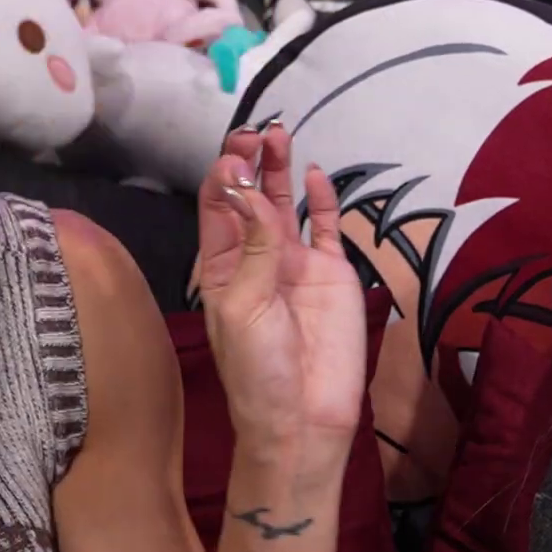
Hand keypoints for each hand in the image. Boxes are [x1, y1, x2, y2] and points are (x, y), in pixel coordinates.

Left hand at [194, 124, 366, 461]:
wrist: (304, 417)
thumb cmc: (258, 368)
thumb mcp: (243, 304)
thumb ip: (252, 246)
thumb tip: (246, 189)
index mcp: (221, 265)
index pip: (217, 207)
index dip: (223, 177)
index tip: (232, 155)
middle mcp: (257, 257)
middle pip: (251, 197)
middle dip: (250, 164)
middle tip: (255, 134)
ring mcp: (296, 264)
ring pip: (286, 205)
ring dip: (280, 171)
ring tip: (277, 135)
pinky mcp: (333, 275)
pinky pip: (327, 229)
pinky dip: (323, 201)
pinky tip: (313, 172)